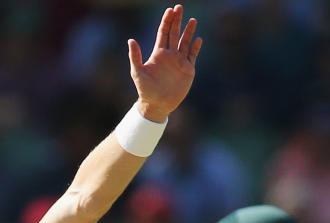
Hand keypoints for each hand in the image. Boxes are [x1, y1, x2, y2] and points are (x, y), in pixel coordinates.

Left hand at [128, 4, 201, 121]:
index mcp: (158, 54)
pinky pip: (193, 56)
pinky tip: (198, 40)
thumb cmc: (145, 90)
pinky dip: (196, 48)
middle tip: (179, 7)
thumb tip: (130, 40)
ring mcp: (179, 62)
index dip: (166, 21)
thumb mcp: (138, 72)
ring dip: (189, 31)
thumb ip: (135, 57)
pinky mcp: (188, 70)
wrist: (157, 105)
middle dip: (177, 20)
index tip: (170, 10)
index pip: (163, 33)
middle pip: (174, 34)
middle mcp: (169, 55)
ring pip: (185, 42)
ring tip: (193, 20)